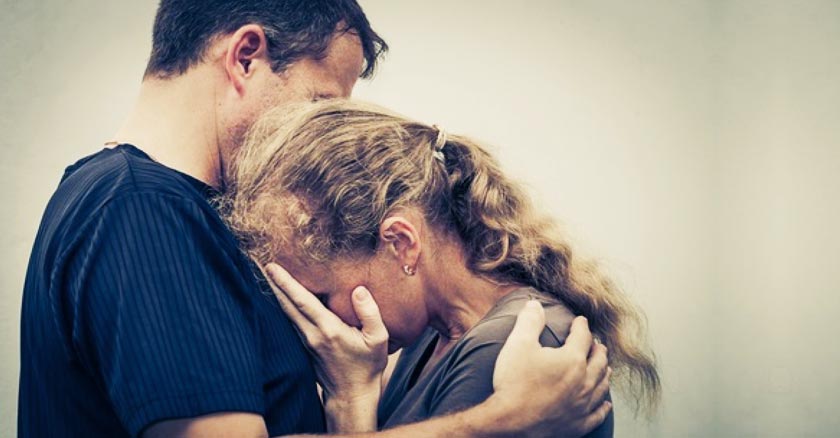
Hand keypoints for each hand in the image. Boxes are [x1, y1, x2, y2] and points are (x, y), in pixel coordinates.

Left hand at [263, 263, 388, 431]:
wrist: (352, 395)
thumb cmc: (367, 367)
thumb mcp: (379, 339)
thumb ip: (370, 313)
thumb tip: (358, 290)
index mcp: (329, 330)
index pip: (302, 301)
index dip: (286, 283)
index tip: (272, 266)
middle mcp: (312, 335)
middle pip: (286, 305)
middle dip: (273, 283)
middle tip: (260, 262)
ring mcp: (306, 342)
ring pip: (286, 313)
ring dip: (276, 293)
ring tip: (268, 275)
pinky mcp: (305, 346)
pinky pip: (291, 321)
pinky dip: (284, 306)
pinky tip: (281, 298)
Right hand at [490, 301, 611, 436]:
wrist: (511, 424)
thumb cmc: (514, 384)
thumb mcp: (518, 344)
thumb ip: (529, 321)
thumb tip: (535, 304)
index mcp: (572, 360)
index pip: (582, 336)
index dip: (581, 326)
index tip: (580, 321)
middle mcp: (584, 382)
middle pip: (599, 361)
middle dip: (598, 349)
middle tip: (597, 344)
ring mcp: (583, 405)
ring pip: (602, 386)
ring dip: (605, 373)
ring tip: (605, 367)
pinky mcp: (579, 425)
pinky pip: (598, 413)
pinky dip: (603, 406)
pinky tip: (605, 403)